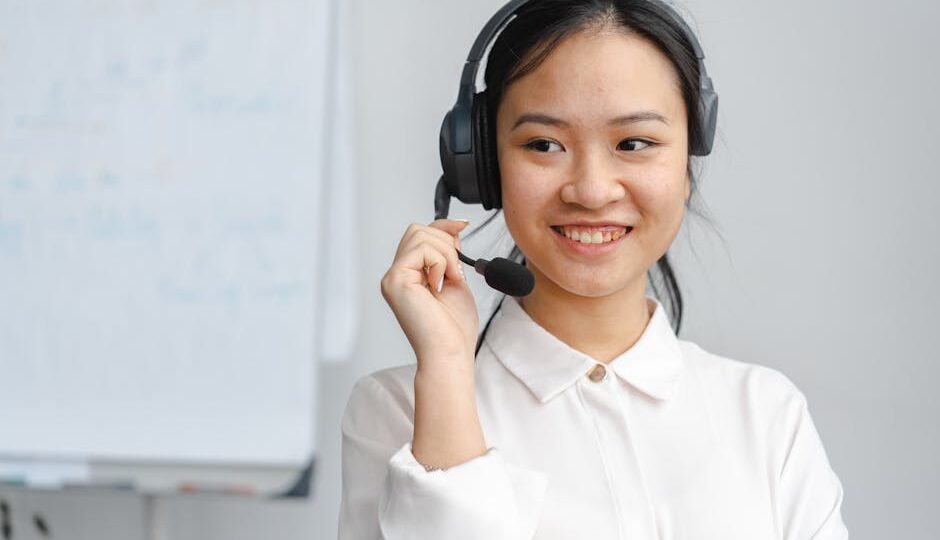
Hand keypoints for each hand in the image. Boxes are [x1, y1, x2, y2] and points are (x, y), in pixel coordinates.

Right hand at [380, 219, 478, 369]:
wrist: (449, 353)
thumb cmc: (453, 328)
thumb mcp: (455, 280)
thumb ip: (450, 255)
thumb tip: (453, 228)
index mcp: (409, 275)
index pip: (419, 235)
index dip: (442, 226)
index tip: (463, 226)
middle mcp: (397, 275)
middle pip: (418, 230)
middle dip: (445, 243)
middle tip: (455, 272)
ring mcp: (393, 277)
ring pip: (420, 235)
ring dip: (445, 254)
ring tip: (449, 280)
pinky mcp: (395, 280)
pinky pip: (421, 249)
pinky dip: (439, 262)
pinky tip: (441, 284)